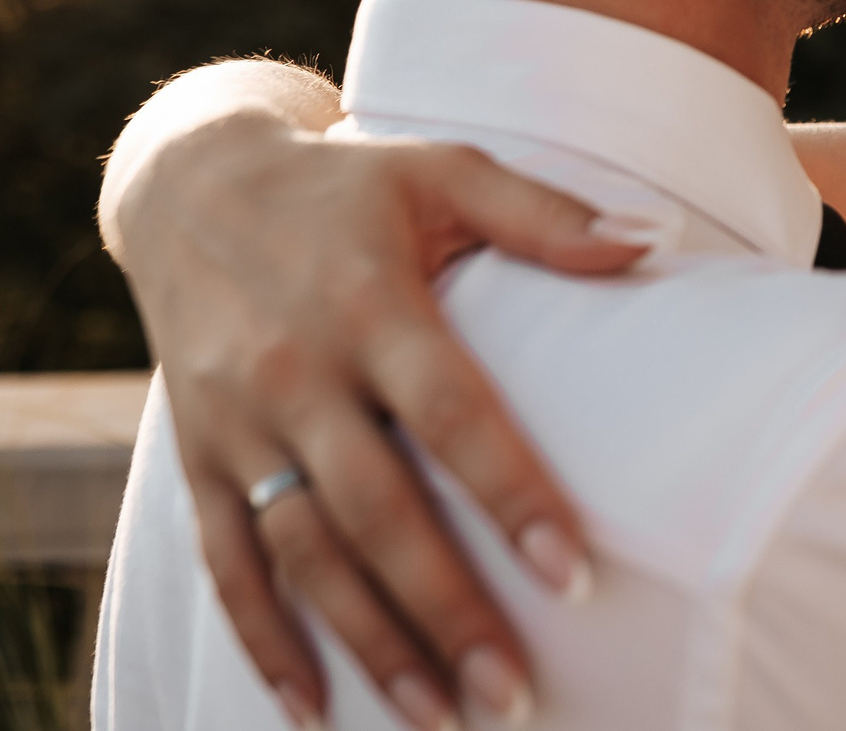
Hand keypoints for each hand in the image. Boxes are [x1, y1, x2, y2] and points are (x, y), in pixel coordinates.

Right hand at [114, 105, 648, 728]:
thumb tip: (653, 238)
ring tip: (439, 719)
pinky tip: (314, 710)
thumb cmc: (351, 184)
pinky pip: (226, 563)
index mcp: (370, 304)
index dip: (509, 494)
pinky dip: (264, 642)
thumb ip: (546, 213)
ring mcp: (238, 422)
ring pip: (302, 555)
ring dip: (368, 644)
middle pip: (374, 511)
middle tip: (511, 695)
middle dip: (443, 610)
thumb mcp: (444, 168)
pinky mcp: (197, 456)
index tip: (572, 574)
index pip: (448, 414)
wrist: (192, 183)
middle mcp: (297, 372)